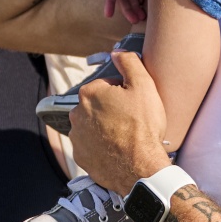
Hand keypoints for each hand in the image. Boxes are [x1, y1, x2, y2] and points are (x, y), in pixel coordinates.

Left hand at [69, 50, 173, 194]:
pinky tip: (116, 149)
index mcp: (89, 93)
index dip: (123, 93)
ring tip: (125, 137)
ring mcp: (77, 136)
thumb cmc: (143, 127)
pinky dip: (101, 146)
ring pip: (92, 124)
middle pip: (98, 105)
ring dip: (105, 127)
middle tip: (131, 121)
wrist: (140, 168)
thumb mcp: (144, 86)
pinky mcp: (80, 155)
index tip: (134, 105)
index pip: (106, 86)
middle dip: (112, 110)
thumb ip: (129, 62)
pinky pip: (91, 145)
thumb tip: (116, 53)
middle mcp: (76, 113)